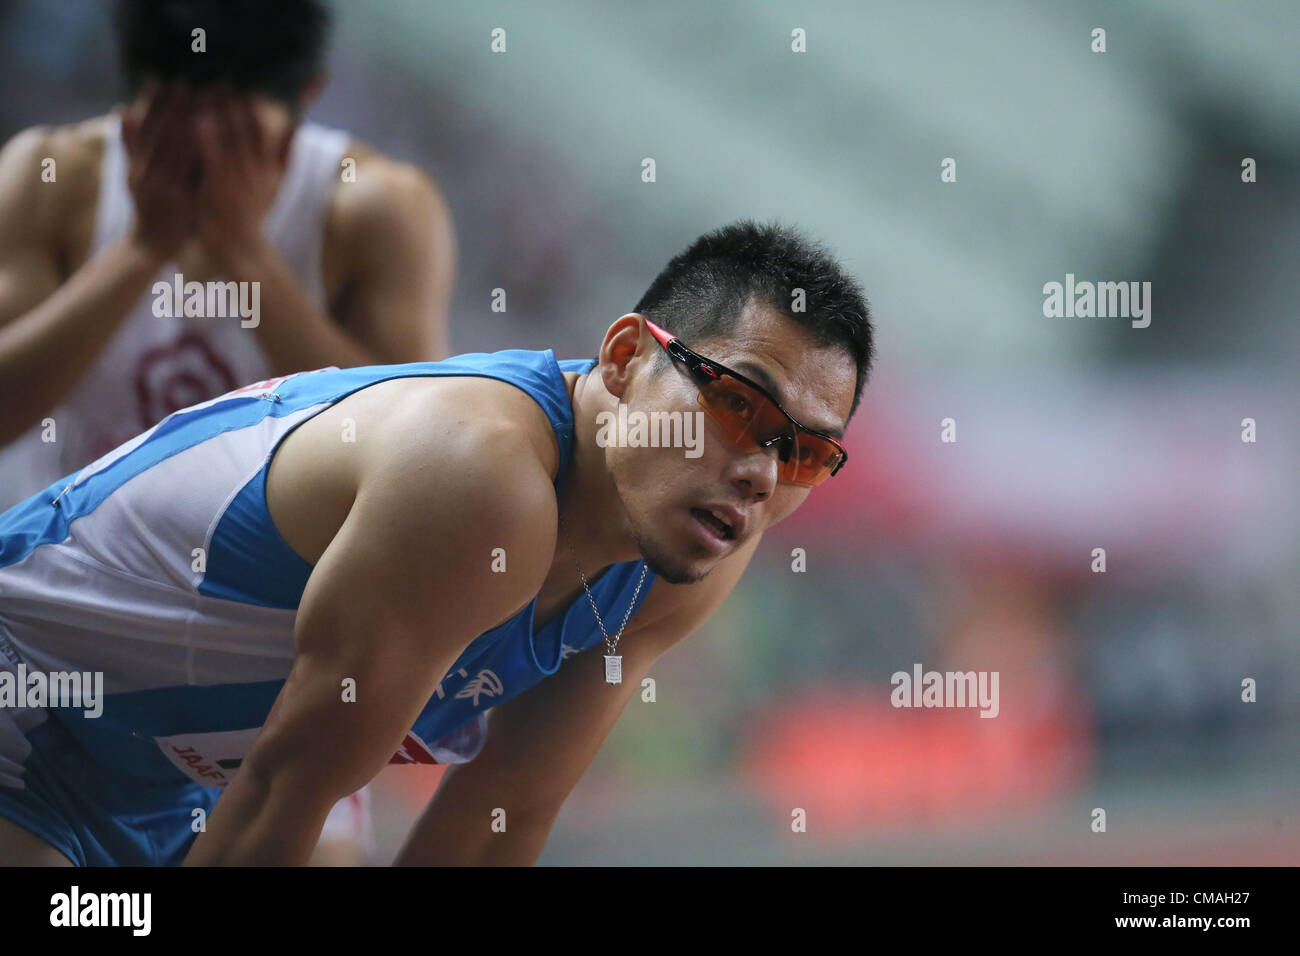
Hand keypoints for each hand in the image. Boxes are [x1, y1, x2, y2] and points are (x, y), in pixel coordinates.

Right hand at [120, 83, 201, 261]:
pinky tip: (210, 139)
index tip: (167, 79)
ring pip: (173, 149)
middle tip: (187, 82)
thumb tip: (119, 108)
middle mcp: (144, 171)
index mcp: (135, 162)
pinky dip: (197, 155)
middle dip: (172, 106)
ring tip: (201, 101)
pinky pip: (189, 173)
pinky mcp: (178, 200)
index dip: (155, 102)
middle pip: (159, 132)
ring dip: (187, 124)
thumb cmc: (148, 205)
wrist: (150, 244)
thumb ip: (131, 143)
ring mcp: (161, 186)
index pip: (145, 125)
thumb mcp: (134, 173)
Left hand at [194, 88, 289, 274]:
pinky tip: (197, 121)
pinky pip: (215, 160)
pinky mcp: (221, 191)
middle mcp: (256, 171)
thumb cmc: (251, 214)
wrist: (242, 251)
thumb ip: (285, 153)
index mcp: (267, 166)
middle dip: (235, 102)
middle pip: (247, 130)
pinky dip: (208, 140)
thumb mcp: (274, 182)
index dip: (254, 105)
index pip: (263, 129)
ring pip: (231, 140)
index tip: (244, 81)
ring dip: (221, 113)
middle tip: (223, 76)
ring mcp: (239, 181)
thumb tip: (297, 125)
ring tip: (210, 89)